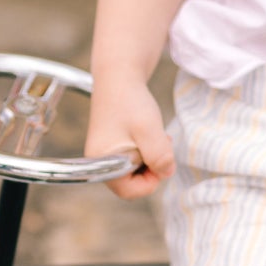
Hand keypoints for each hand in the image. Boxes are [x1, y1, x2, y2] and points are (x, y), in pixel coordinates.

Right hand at [85, 76, 174, 199]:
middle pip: (131, 182)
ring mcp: (105, 151)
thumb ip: (160, 157)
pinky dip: (146, 150)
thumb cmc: (131, 102)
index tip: (163, 163)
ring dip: (151, 158)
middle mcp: (98, 160)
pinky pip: (132, 157)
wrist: (119, 75)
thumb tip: (167, 173)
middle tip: (163, 146)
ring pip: (134, 169)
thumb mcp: (150, 132)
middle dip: (152, 168)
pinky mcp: (112, 143)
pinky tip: (151, 134)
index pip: (128, 191)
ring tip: (158, 137)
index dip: (150, 183)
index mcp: (102, 161)